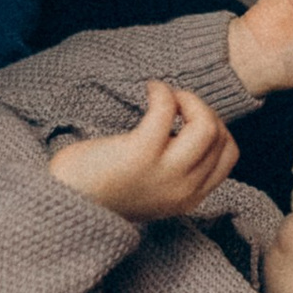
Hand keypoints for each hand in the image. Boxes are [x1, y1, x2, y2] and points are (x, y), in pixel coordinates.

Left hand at [48, 78, 237, 222]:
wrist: (62, 203)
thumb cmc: (101, 189)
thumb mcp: (152, 188)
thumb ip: (175, 171)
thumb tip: (189, 127)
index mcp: (189, 198)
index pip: (229, 156)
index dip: (217, 128)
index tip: (190, 119)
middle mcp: (183, 189)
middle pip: (220, 135)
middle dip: (202, 109)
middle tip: (175, 102)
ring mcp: (164, 173)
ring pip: (206, 124)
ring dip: (188, 99)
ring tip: (166, 96)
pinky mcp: (140, 154)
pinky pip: (167, 109)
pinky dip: (161, 91)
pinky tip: (148, 89)